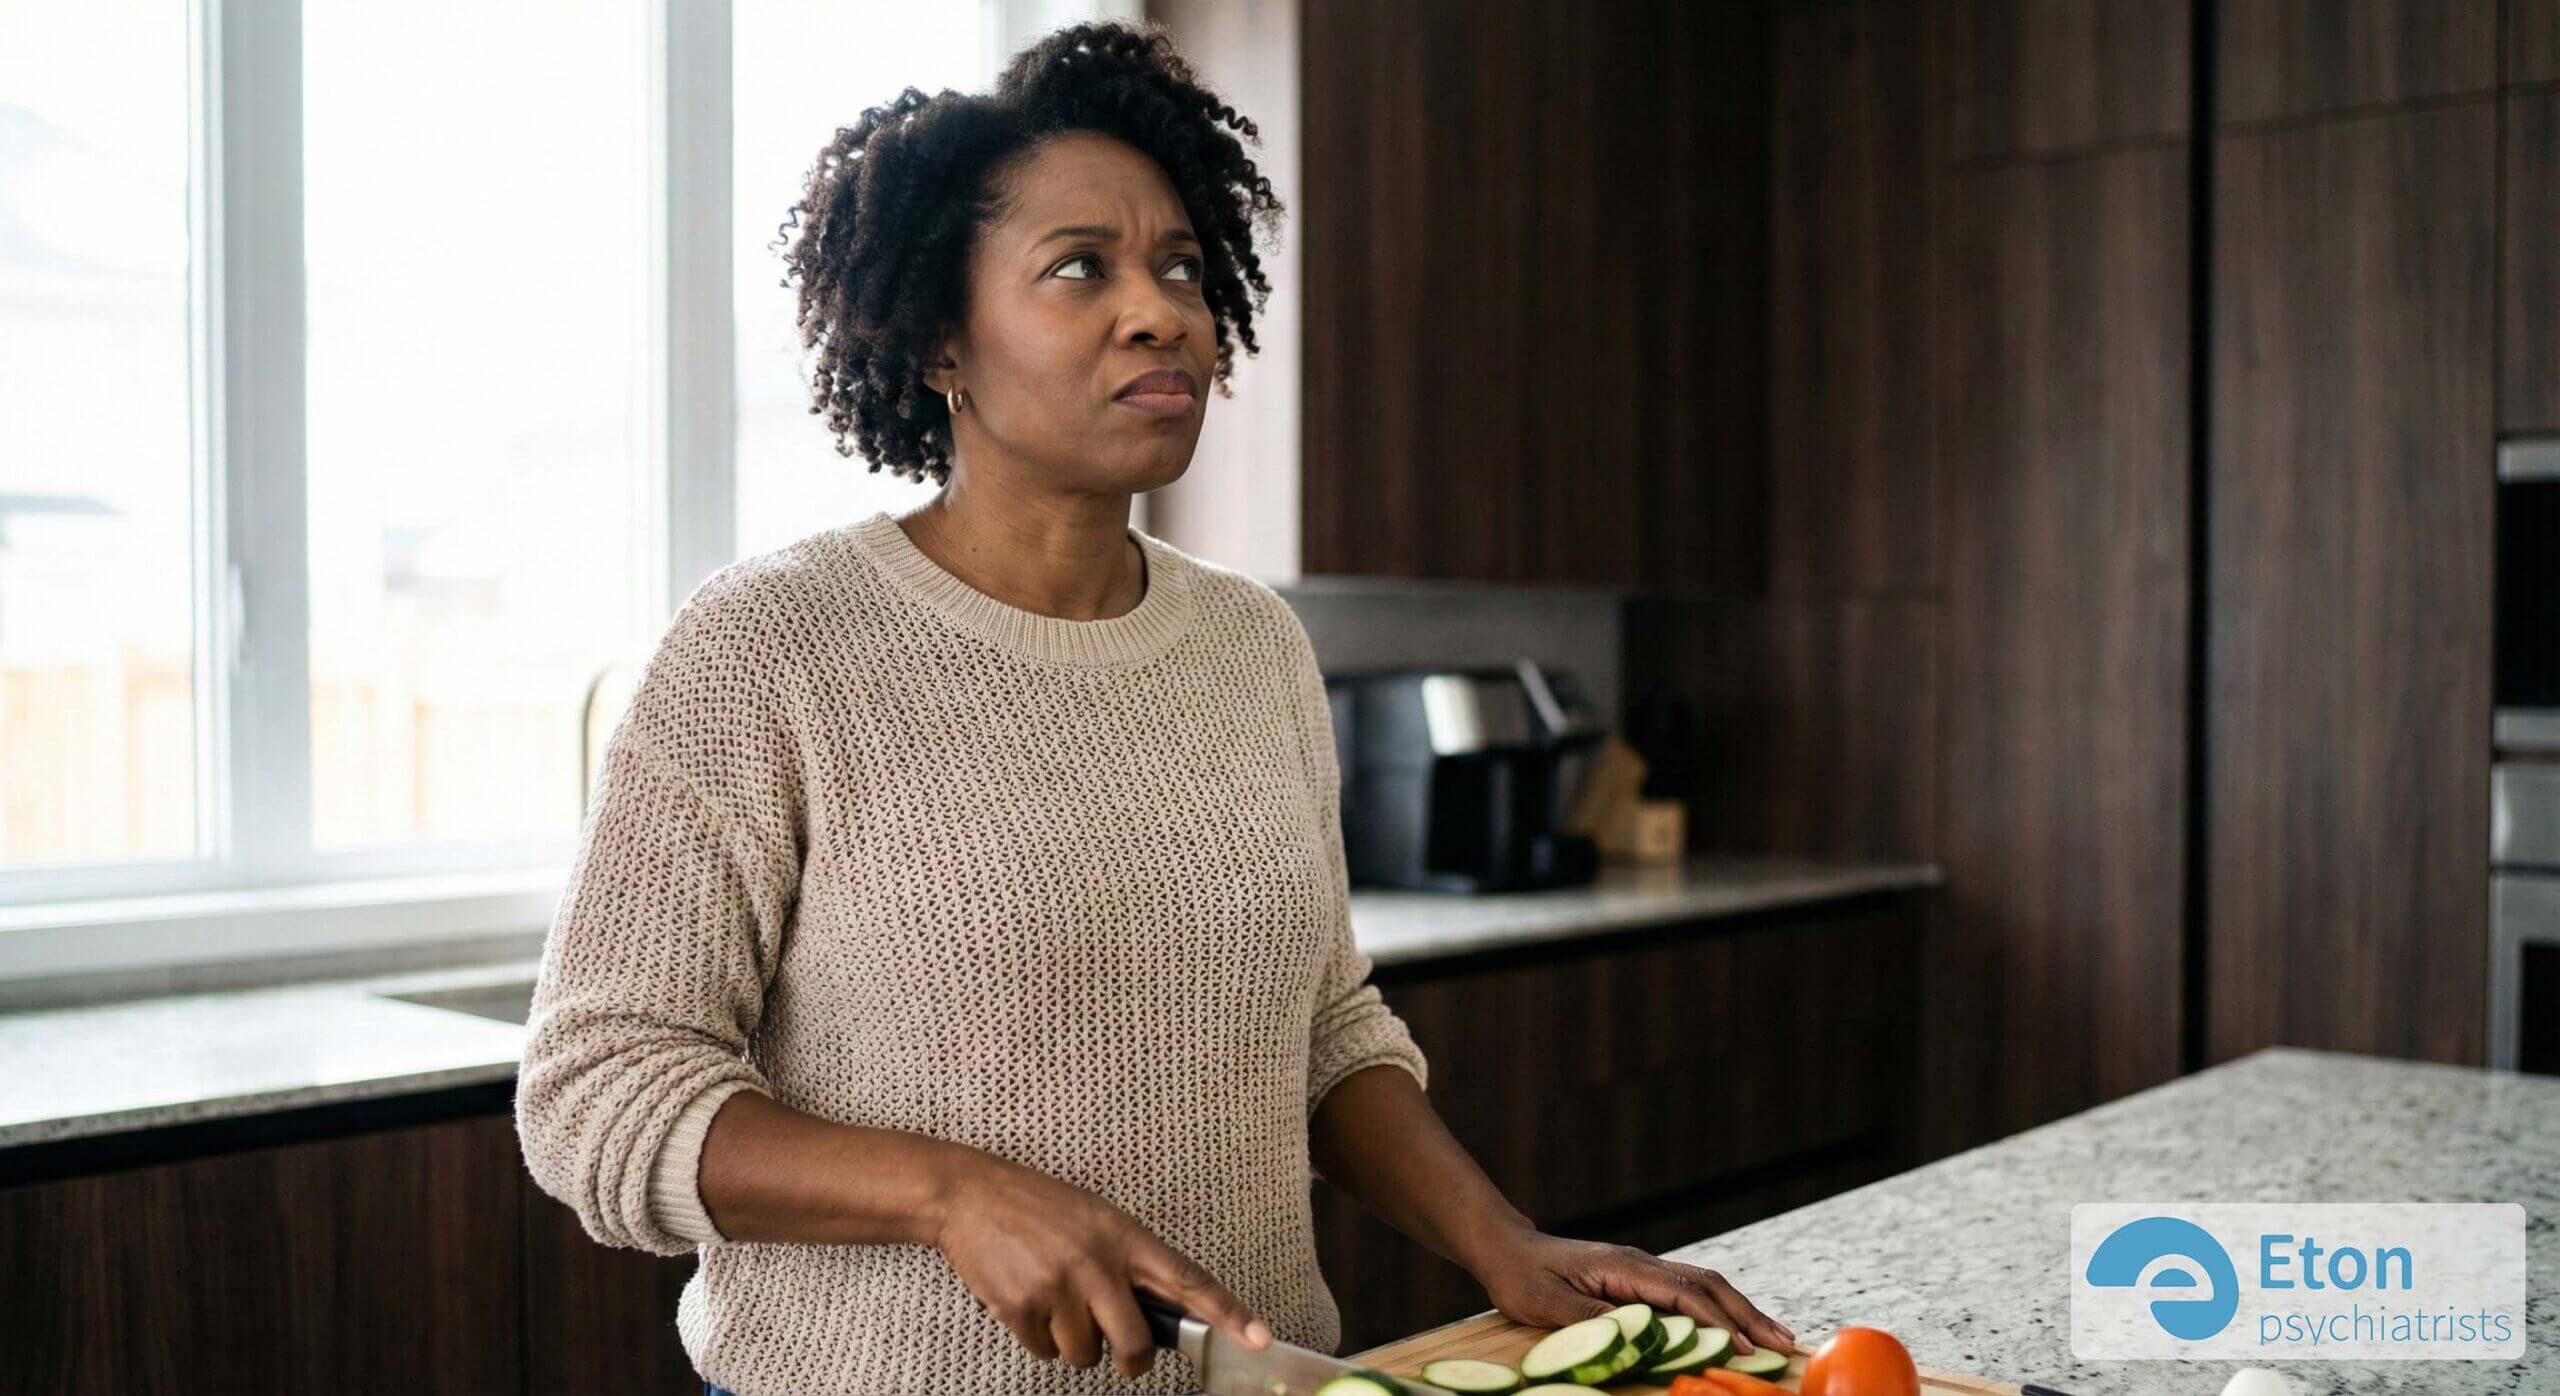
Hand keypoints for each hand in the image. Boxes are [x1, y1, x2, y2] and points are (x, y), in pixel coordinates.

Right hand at [933, 1154, 1272, 1377]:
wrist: (969, 1195)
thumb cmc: (1038, 1208)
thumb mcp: (1096, 1219)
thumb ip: (1128, 1262)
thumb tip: (1155, 1317)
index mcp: (1124, 1236)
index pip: (1188, 1280)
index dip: (1228, 1312)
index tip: (1259, 1339)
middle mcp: (1097, 1262)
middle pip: (1135, 1343)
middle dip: (1131, 1362)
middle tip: (1123, 1357)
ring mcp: (1058, 1286)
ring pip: (1086, 1354)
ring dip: (1072, 1343)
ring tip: (1054, 1301)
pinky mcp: (1022, 1308)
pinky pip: (1045, 1353)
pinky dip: (1038, 1339)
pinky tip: (1026, 1302)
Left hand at [1467, 1228, 1796, 1357]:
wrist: (1507, 1248)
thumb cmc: (1522, 1275)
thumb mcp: (1546, 1303)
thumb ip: (1590, 1319)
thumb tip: (1633, 1334)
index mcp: (1624, 1268)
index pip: (1684, 1296)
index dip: (1716, 1324)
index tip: (1743, 1349)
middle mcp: (1642, 1263)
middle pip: (1709, 1285)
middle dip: (1747, 1315)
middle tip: (1783, 1345)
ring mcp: (1643, 1268)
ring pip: (1705, 1286)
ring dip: (1741, 1311)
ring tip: (1773, 1337)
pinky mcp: (1639, 1278)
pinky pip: (1690, 1292)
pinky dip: (1719, 1309)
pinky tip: (1733, 1327)